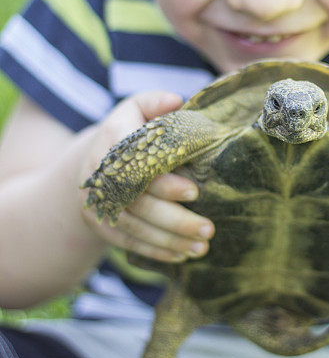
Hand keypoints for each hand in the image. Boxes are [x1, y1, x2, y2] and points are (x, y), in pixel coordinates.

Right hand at [80, 91, 213, 263]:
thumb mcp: (137, 108)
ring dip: (169, 240)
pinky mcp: (100, 223)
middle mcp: (99, 174)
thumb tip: (175, 101)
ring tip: (202, 247)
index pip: (138, 168)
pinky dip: (155, 250)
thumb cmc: (129, 130)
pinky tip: (182, 256)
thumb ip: (155, 102)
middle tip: (208, 228)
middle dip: (175, 220)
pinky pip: (127, 242)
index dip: (165, 183)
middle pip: (137, 203)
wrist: (91, 159)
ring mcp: (98, 202)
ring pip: (134, 227)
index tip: (195, 193)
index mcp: (111, 142)